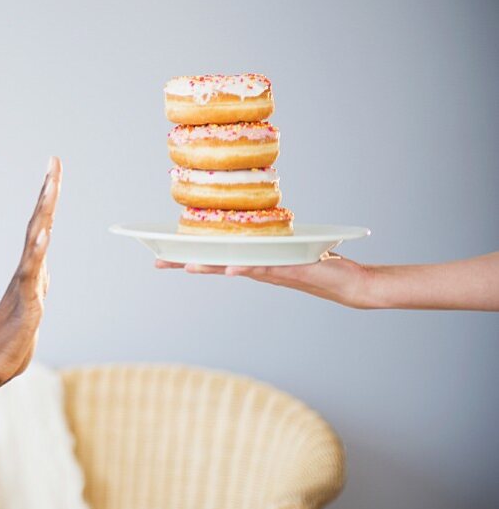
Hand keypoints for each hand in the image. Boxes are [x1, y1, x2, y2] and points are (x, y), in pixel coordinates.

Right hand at [0, 156, 61, 405]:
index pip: (41, 228)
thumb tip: (42, 269)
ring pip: (35, 243)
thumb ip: (37, 286)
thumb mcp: (33, 309)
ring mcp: (23, 287)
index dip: (47, 200)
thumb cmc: (10, 343)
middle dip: (47, 193)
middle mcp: (24, 273)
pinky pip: (31, 276)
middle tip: (54, 163)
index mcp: (29, 272)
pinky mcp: (25, 306)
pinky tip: (44, 236)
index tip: (53, 171)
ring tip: (50, 187)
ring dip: (43, 214)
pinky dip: (38, 254)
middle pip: (38, 224)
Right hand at [154, 251, 378, 307]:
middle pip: (215, 265)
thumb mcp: (290, 250)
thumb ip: (271, 243)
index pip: (216, 259)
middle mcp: (258, 269)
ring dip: (210, 266)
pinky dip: (246, 268)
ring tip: (187, 264)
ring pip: (233, 267)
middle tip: (159, 261)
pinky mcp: (290, 270)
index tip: (161, 255)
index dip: (188, 257)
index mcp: (254, 263)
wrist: (350, 283)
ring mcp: (272, 271)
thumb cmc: (322, 266)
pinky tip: (231, 267)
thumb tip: (253, 224)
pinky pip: (264, 268)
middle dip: (186, 263)